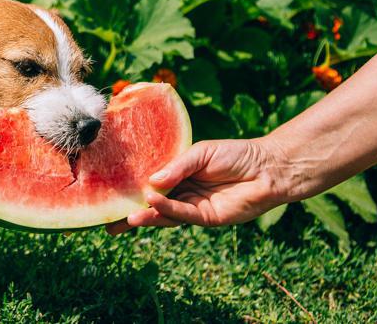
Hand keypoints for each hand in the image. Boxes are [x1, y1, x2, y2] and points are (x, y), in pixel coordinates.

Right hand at [106, 138, 290, 234]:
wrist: (268, 168)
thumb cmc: (236, 155)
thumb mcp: (200, 153)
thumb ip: (176, 167)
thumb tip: (150, 182)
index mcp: (178, 176)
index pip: (150, 185)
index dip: (131, 191)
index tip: (108, 195)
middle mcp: (182, 193)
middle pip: (152, 206)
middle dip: (130, 215)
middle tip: (108, 224)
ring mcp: (194, 207)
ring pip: (164, 214)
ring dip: (145, 216)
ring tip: (127, 216)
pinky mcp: (207, 217)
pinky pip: (182, 214)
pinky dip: (165, 209)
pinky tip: (151, 202)